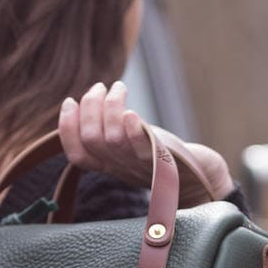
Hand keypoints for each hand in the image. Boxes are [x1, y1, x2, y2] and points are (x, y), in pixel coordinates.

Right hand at [57, 81, 235, 206]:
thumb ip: (110, 129)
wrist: (200, 180)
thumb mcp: (130, 143)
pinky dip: (132, 128)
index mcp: (108, 165)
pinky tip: (131, 112)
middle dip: (90, 107)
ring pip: (112, 139)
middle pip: (91, 139)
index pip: (76, 153)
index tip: (70, 101)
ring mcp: (140, 165)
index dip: (67, 127)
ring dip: (111, 106)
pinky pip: (141, 147)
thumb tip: (90, 100)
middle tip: (101, 88)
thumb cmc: (162, 156)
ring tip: (118, 88)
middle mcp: (120, 167)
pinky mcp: (163, 161)